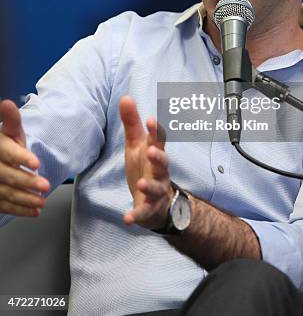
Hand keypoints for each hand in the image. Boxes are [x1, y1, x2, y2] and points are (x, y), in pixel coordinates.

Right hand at [0, 100, 49, 215]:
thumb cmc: (5, 143)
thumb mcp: (10, 131)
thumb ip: (12, 120)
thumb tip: (7, 104)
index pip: (8, 153)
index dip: (22, 158)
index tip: (36, 163)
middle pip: (7, 175)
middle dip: (27, 182)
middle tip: (46, 186)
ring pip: (5, 192)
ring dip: (25, 199)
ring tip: (41, 202)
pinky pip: (3, 205)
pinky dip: (19, 210)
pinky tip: (33, 211)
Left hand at [119, 96, 172, 228]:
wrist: (158, 202)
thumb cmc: (146, 167)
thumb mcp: (136, 144)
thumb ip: (132, 123)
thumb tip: (125, 97)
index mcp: (155, 153)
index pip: (157, 140)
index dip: (155, 131)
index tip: (151, 120)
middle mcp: (159, 171)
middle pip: (162, 163)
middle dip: (159, 157)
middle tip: (152, 150)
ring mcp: (156, 190)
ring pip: (156, 187)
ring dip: (149, 185)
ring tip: (140, 183)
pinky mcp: (149, 208)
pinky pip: (143, 212)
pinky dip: (136, 215)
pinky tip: (127, 219)